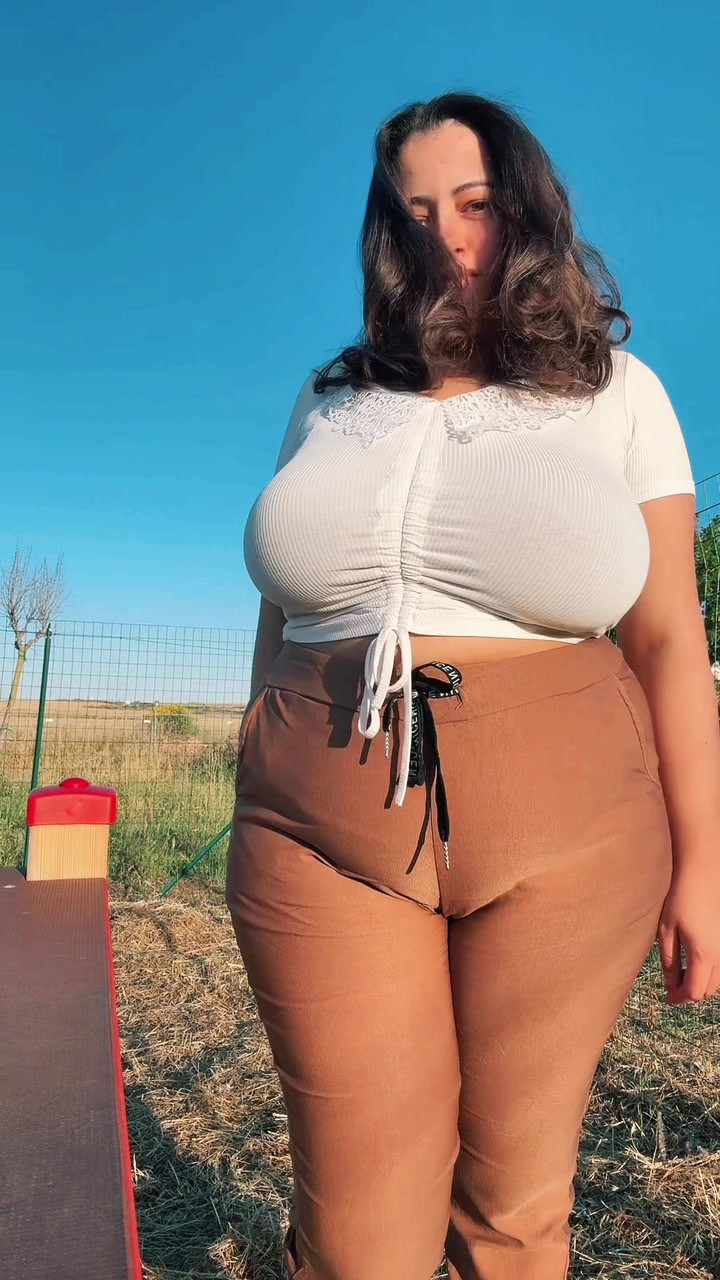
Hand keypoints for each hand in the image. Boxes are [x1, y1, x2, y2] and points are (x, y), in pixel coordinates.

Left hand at [657, 862, 719, 1004]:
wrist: (702, 874)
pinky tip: (695, 963)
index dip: (679, 998)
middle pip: (708, 990)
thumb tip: (670, 983)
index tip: (666, 998)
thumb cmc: (680, 898)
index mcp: (703, 955)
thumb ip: (669, 960)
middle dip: (690, 993)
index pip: (694, 991)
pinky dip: (710, 972)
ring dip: (702, 983)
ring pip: (718, 980)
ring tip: (682, 976)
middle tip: (672, 989)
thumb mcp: (666, 930)